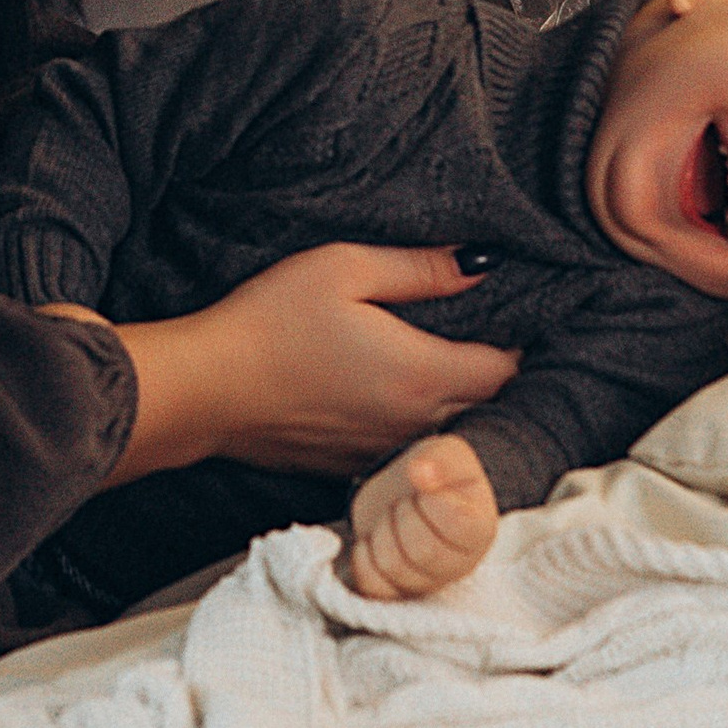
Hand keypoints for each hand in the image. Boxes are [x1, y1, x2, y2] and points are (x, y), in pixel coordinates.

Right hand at [77, 243, 521, 484]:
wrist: (204, 389)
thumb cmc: (269, 321)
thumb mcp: (344, 268)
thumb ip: (420, 269)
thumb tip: (482, 263)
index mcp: (421, 374)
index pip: (506, 369)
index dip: (522, 340)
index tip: (520, 311)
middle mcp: (413, 424)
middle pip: (488, 406)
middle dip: (499, 372)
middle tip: (497, 331)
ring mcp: (382, 452)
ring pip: (453, 432)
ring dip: (464, 402)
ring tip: (457, 358)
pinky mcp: (353, 465)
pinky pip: (411, 447)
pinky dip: (423, 424)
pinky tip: (401, 391)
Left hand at [342, 435, 500, 599]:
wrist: (408, 495)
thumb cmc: (435, 476)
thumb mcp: (447, 454)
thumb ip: (440, 460)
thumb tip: (420, 471)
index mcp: (479, 530)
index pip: (457, 523)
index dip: (432, 498)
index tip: (427, 483)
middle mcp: (458, 566)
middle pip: (423, 550)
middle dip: (403, 513)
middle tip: (406, 500)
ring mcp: (426, 584)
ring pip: (394, 567)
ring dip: (382, 531)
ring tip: (392, 517)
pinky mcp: (394, 593)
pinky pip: (372, 585)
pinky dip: (363, 556)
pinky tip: (373, 539)